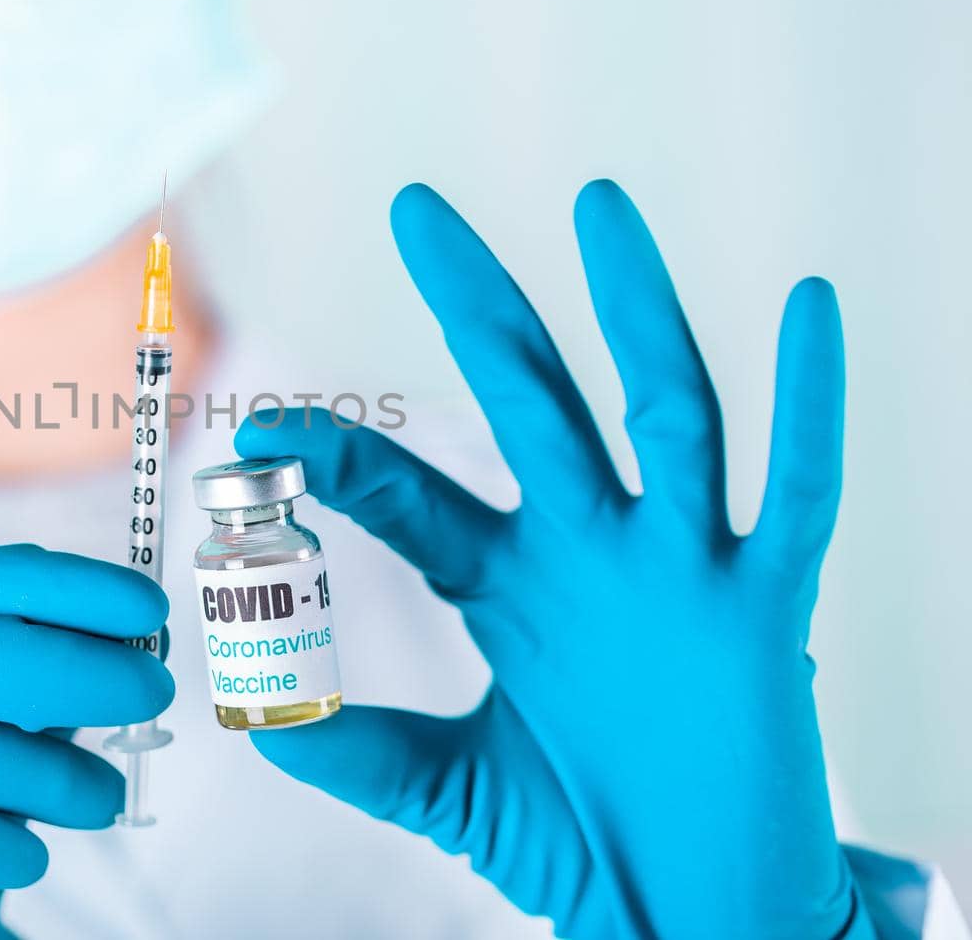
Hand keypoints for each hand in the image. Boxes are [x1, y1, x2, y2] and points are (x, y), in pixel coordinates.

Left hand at [236, 181, 873, 938]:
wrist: (693, 909)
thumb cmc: (582, 839)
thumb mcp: (451, 787)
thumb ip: (362, 752)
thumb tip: (264, 723)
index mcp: (507, 585)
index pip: (410, 494)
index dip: (338, 457)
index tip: (262, 425)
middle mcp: (589, 552)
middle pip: (528, 398)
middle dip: (473, 303)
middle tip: (413, 206)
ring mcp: (679, 569)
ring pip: (662, 413)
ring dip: (633, 310)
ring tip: (598, 203)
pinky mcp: (764, 610)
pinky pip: (798, 496)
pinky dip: (810, 406)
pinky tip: (809, 307)